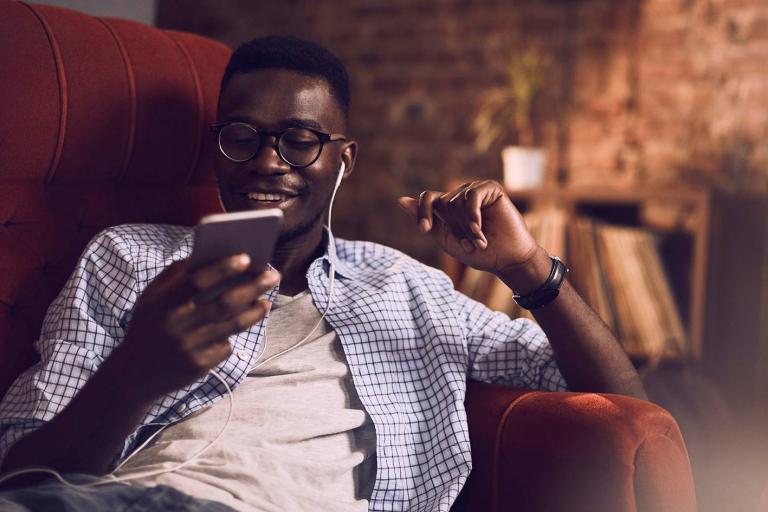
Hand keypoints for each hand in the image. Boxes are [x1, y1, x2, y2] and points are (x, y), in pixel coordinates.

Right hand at [114, 254, 279, 401]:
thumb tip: (208, 253)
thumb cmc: (149, 326)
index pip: (197, 281)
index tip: (247, 257)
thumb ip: (175, 275)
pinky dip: (232, 336)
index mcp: (163, 303)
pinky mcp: (198, 366)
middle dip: (253, 287)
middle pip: (224, 303)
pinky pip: (225, 346)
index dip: (223, 268)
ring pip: (233, 326)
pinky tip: (236, 328)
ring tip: (266, 301)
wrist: (133, 375)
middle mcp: (177, 325)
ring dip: (255, 312)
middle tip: (274, 276)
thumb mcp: (151, 298)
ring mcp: (188, 347)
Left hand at [398, 180, 549, 289]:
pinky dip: (472, 215)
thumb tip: (400, 200)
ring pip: (455, 201)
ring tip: (479, 241)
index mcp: (447, 207)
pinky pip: (471, 196)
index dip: (422, 212)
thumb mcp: (445, 239)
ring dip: (466, 227)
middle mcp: (460, 196)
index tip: (425, 230)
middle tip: (469, 245)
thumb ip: (425, 221)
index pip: (427, 198)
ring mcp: (475, 191)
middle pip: (442, 204)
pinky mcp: (490, 188)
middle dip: (454, 229)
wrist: (506, 259)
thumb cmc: (477, 252)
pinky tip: (479, 229)